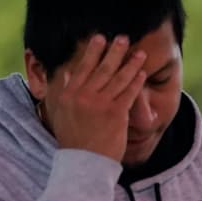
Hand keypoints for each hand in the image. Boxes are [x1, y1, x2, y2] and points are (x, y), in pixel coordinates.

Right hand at [43, 34, 147, 161]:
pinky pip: (129, 93)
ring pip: (118, 78)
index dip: (92, 51)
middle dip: (114, 50)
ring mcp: (100, 104)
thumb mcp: (60, 112)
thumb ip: (62, 91)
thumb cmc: (73, 139)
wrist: (84, 163)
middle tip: (123, 37)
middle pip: (102, 68)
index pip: (82, 67)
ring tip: (139, 53)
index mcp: (69, 94)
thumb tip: (65, 71)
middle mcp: (83, 96)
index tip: (99, 37)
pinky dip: (136, 81)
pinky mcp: (116, 114)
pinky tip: (142, 72)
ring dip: (130, 63)